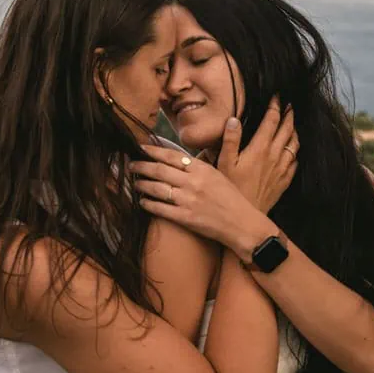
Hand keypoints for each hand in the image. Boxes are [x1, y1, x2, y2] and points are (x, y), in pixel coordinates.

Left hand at [131, 138, 278, 253]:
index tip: (140, 148)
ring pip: (157, 189)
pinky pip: (161, 209)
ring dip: (142, 185)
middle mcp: (193, 182)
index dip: (153, 151)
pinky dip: (149, 204)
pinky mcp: (185, 218)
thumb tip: (181, 158)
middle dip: (142, 166)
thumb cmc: (233, 199)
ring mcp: (188, 200)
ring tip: (135, 182)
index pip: (172, 156)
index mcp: (202, 169)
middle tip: (131, 164)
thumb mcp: (220, 174)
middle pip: (160, 170)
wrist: (242, 224)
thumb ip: (200, 165)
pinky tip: (142, 202)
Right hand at [220, 99, 297, 212]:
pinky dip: (295, 151)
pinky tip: (293, 150)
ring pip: (294, 144)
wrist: (246, 217)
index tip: (278, 96)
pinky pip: (295, 161)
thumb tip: (233, 119)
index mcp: (260, 148)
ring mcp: (282, 168)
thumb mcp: (224, 164)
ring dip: (294, 130)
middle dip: (289, 115)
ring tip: (293, 123)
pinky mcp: (284, 180)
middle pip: (287, 129)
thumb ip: (230, 140)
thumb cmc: (232, 190)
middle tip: (290, 105)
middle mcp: (274, 156)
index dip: (276, 106)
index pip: (272, 121)